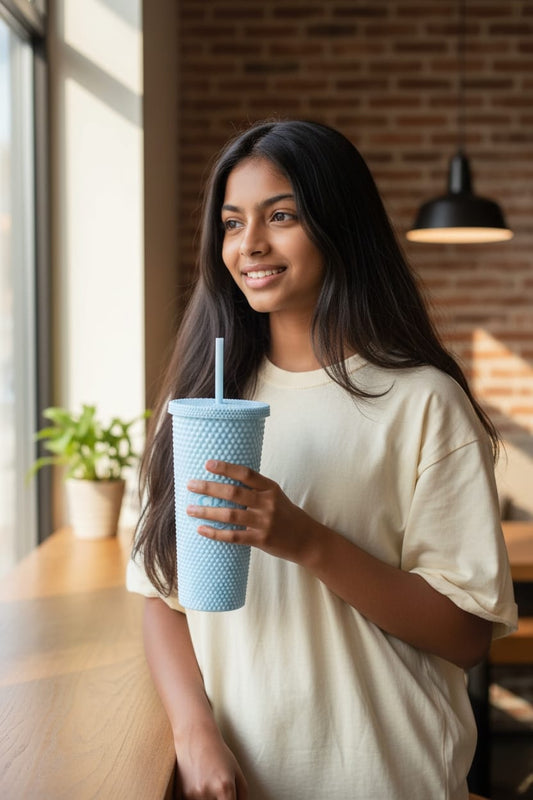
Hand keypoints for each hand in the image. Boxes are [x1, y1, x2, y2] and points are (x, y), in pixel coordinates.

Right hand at [175, 723, 247, 798]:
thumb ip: (242, 794)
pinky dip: (196, 798)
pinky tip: (198, 784)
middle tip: (218, 788)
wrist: (196, 737)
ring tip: (207, 783)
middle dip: (219, 799)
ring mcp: (193, 795)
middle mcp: (208, 793)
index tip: (227, 797)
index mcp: (225, 788)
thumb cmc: (219, 753)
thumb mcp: (237, 771)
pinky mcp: (180, 794)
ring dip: (207, 799)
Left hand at [186, 460, 315, 564]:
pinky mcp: (261, 540)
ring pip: (230, 515)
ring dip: (207, 511)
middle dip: (209, 488)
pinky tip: (201, 529)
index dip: (226, 468)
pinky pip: (234, 536)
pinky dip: (215, 533)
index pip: (246, 474)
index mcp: (270, 488)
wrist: (307, 540)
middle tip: (190, 485)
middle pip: (233, 493)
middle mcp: (267, 503)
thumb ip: (256, 489)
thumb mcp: (276, 496)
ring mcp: (264, 522)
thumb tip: (225, 481)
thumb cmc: (287, 515)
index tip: (207, 464)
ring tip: (189, 509)